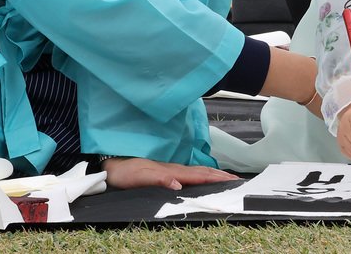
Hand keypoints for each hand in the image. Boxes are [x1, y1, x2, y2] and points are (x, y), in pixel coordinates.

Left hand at [101, 156, 238, 190]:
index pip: (199, 175)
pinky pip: (191, 173)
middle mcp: (174, 169)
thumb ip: (160, 180)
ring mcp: (172, 169)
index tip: (232, 181)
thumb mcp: (140, 178)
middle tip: (238, 180)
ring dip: (214, 174)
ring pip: (198, 171)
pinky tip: (205, 176)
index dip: (216, 179)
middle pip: (203, 171)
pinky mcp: (168, 172)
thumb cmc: (125, 173)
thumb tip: (178, 186)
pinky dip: (203, 174)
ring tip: (227, 178)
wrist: (113, 165)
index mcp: (172, 172)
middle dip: (221, 176)